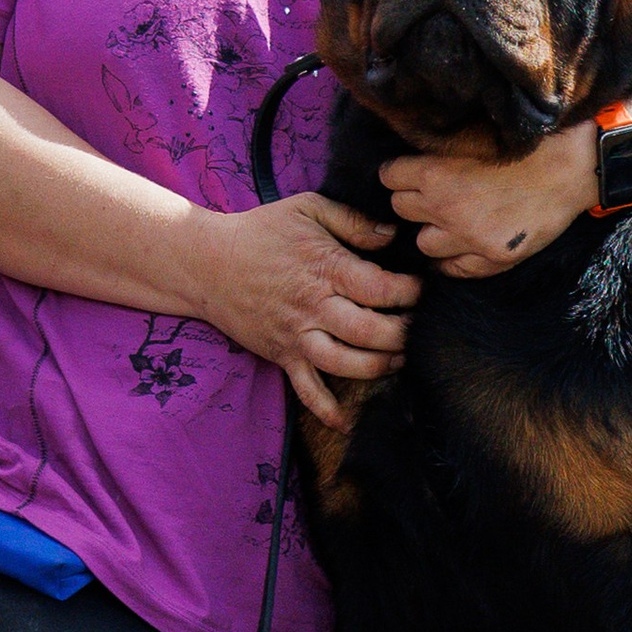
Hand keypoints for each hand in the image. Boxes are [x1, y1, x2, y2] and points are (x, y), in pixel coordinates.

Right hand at [181, 193, 416, 421]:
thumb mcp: (308, 208)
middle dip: (403, 335)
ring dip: (378, 368)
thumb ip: (353, 221)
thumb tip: (392, 236)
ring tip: (397, 360)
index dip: (411, 293)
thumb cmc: (260, 231)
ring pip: (345, 363)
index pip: (381, 288)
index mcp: (325, 268)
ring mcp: (296, 334)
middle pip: (370, 331)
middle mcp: (313, 306)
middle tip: (420, 331)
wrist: (206, 263)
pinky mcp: (282, 354)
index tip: (425, 291)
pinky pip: (305, 389)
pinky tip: (347, 422)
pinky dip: (326, 410)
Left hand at [381, 119, 598, 276]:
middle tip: (432, 192)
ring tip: (449, 220)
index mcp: (437, 175)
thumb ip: (438, 148)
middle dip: (413, 199)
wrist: (572, 167)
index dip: (399, 171)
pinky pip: (453, 270)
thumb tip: (410, 151)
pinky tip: (461, 244)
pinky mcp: (492, 259)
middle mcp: (446, 211)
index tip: (408, 170)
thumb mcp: (474, 134)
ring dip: (432, 230)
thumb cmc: (525, 143)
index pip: (389, 176)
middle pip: (401, 209)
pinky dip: (452, 258)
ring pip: (423, 243)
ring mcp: (469, 240)